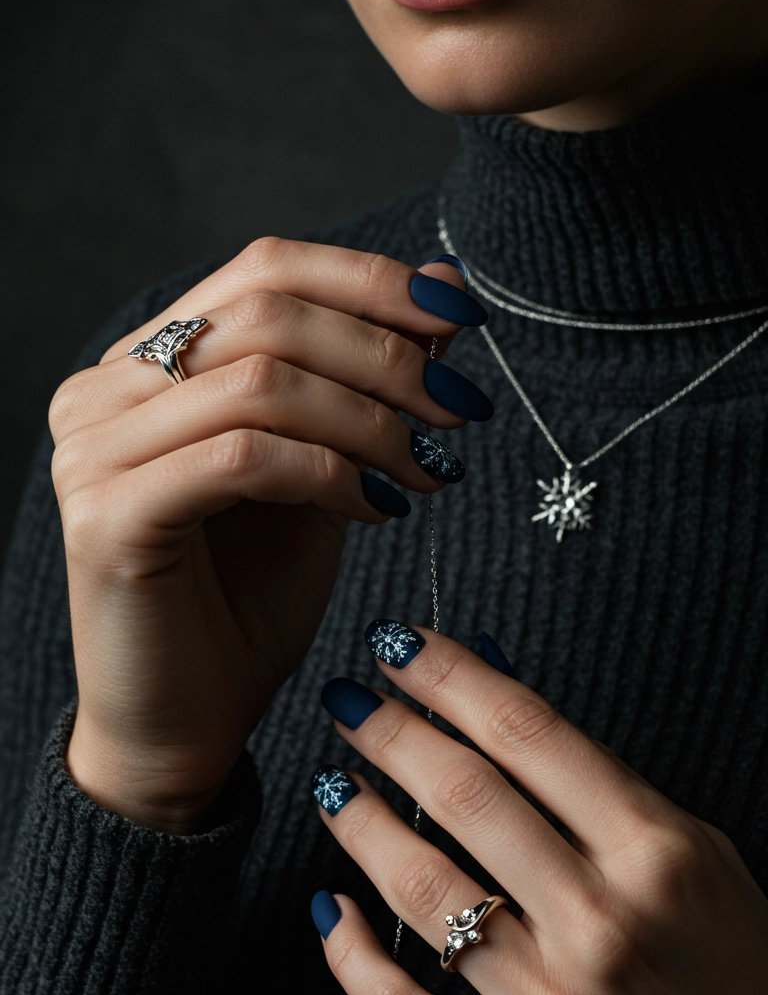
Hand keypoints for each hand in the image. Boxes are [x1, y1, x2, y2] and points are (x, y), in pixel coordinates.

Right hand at [49, 240, 489, 830]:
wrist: (185, 724)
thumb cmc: (248, 599)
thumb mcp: (325, 467)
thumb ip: (363, 380)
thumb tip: (442, 287)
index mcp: (145, 362)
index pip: (264, 270)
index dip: (371, 282)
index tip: (461, 317)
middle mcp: (103, 390)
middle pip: (268, 314)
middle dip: (387, 356)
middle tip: (459, 410)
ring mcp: (92, 450)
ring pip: (261, 383)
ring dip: (371, 421)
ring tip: (429, 467)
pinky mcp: (108, 516)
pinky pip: (243, 457)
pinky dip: (328, 473)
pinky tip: (375, 508)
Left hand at [314, 624, 767, 994]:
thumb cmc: (740, 987)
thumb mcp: (700, 865)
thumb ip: (603, 788)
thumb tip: (497, 703)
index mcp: (659, 856)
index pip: (529, 733)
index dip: (449, 676)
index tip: (400, 646)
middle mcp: (603, 924)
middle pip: (464, 795)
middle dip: (390, 731)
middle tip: (350, 699)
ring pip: (420, 890)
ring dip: (360, 822)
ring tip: (335, 784)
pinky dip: (348, 956)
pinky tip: (327, 906)